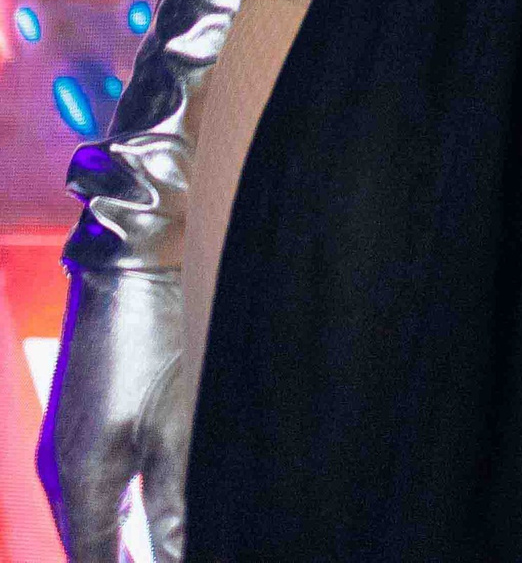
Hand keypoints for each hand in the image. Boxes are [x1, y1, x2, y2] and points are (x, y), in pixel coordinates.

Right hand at [36, 267, 187, 562]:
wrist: (128, 268)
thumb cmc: (152, 343)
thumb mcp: (175, 430)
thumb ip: (174, 508)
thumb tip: (179, 559)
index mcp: (81, 483)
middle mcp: (62, 473)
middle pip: (89, 548)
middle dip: (124, 562)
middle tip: (167, 561)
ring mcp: (65, 448)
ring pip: (89, 521)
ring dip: (119, 546)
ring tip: (156, 556)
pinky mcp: (78, 428)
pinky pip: (90, 491)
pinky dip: (114, 517)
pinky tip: (142, 523)